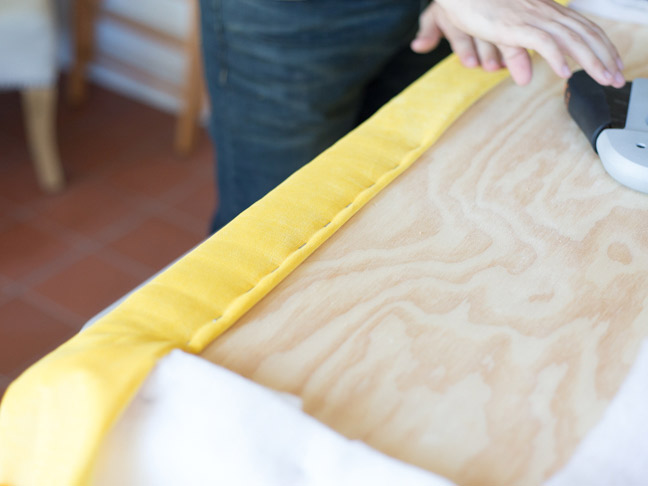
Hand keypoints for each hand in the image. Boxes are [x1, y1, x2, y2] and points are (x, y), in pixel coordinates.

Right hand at [412, 0, 624, 87]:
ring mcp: (532, 18)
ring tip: (602, 79)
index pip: (584, 28)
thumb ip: (517, 55)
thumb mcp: (502, 33)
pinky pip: (542, 41)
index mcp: (546, 10)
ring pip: (571, 39)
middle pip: (585, 34)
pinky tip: (564, 72)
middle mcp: (545, 12)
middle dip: (605, 57)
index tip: (614, 64)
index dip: (603, 46)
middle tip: (618, 78)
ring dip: (590, 60)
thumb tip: (526, 79)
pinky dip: (556, 57)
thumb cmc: (478, 4)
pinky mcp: (515, 25)